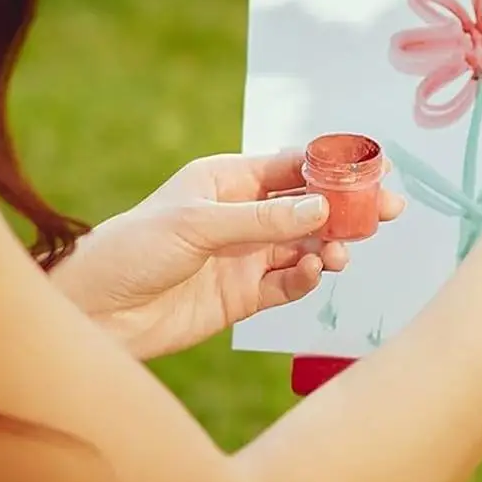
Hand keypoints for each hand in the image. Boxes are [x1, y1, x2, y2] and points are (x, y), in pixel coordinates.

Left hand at [52, 151, 404, 358]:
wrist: (94, 314)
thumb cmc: (132, 250)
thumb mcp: (198, 226)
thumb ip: (264, 218)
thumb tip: (322, 208)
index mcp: (227, 182)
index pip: (293, 166)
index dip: (335, 166)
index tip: (375, 167)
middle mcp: (241, 216)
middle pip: (310, 207)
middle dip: (348, 208)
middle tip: (387, 210)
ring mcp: (244, 257)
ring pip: (305, 245)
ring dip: (329, 246)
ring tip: (341, 254)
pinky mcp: (243, 297)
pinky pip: (288, 284)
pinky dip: (305, 279)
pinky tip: (311, 274)